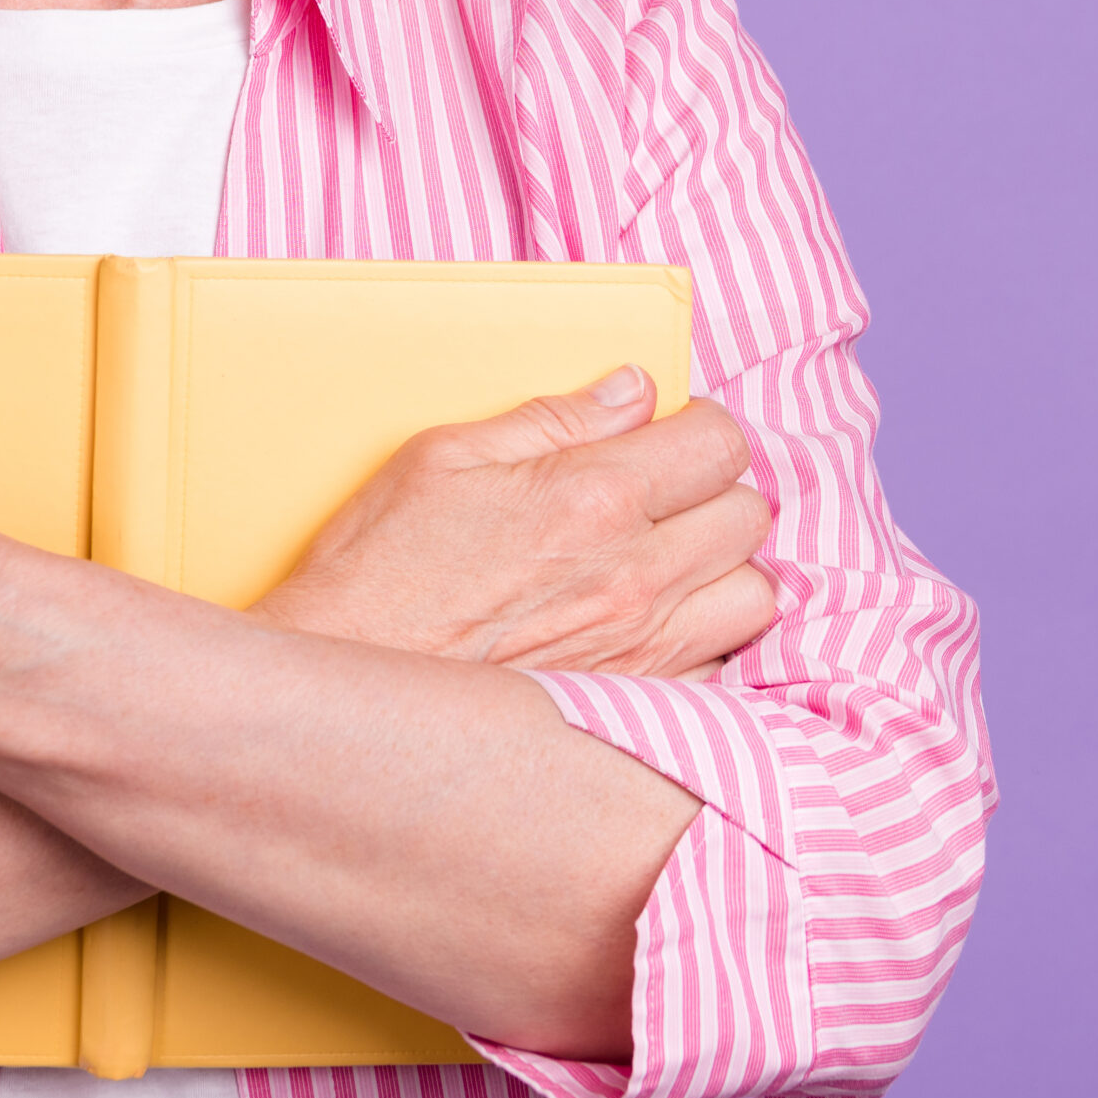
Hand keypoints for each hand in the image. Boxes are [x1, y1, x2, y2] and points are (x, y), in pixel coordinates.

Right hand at [254, 367, 777, 677]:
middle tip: (668, 495)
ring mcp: (642, 651)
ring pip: (755, 595)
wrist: (341, 688)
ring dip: (725, 571)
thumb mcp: (444, 458)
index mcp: (595, 498)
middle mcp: (636, 577)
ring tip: (673, 562)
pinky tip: (654, 628)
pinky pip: (722, 668)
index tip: (674, 434)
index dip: (702, 429)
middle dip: (716, 493)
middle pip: (749, 514)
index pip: (720, 443)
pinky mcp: (633, 708)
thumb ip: (553, 419)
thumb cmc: (378, 572)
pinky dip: (706, 643)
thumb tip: (632, 390)